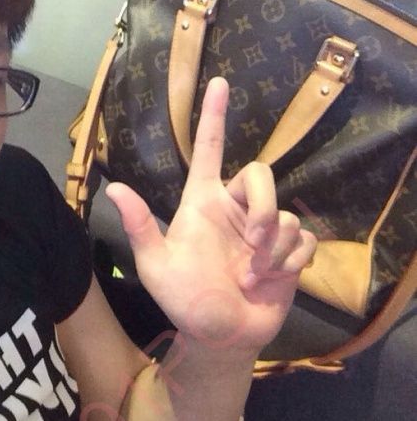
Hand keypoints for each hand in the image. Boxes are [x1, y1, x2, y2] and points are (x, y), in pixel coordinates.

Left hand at [106, 77, 316, 357]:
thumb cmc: (184, 300)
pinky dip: (290, 262)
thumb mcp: (156, 266)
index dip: (213, 116)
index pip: (209, 149)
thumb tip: (116, 187)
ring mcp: (264, 230)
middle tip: (253, 244)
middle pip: (262, 174)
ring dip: (272, 250)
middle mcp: (235, 208)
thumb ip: (141, 227)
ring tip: (251, 276)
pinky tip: (272, 280)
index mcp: (203, 202)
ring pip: (285, 214)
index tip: (218, 82)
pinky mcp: (289, 252)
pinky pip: (303, 239)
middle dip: (263, 206)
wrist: (221, 338)